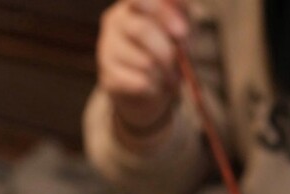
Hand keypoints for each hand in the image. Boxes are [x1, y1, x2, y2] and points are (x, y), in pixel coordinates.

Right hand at [97, 0, 188, 133]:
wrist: (144, 88)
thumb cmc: (164, 48)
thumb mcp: (178, 26)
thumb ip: (182, 14)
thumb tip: (182, 24)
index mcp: (131, 4)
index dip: (163, 14)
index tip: (183, 32)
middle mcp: (113, 23)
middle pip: (141, 31)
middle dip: (167, 50)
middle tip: (180, 62)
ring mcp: (106, 51)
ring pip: (143, 61)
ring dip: (164, 73)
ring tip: (171, 78)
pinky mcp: (108, 78)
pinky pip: (139, 83)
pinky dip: (155, 88)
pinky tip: (156, 88)